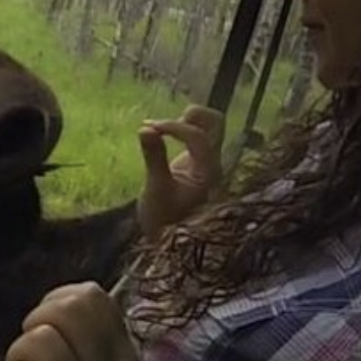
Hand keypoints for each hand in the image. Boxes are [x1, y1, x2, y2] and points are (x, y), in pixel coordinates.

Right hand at [136, 105, 224, 240]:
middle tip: (163, 126)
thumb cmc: (162, 221)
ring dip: (187, 121)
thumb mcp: (156, 189)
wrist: (167, 243)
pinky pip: (196, 136)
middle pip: (216, 123)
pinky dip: (181, 130)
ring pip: (209, 126)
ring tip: (160, 130)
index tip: (148, 128)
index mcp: (208, 171)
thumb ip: (154, 157)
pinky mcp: (195, 164)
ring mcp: (206, 163)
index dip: (173, 127)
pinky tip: (160, 137)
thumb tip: (145, 128)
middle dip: (190, 116)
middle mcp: (213, 163)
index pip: (198, 136)